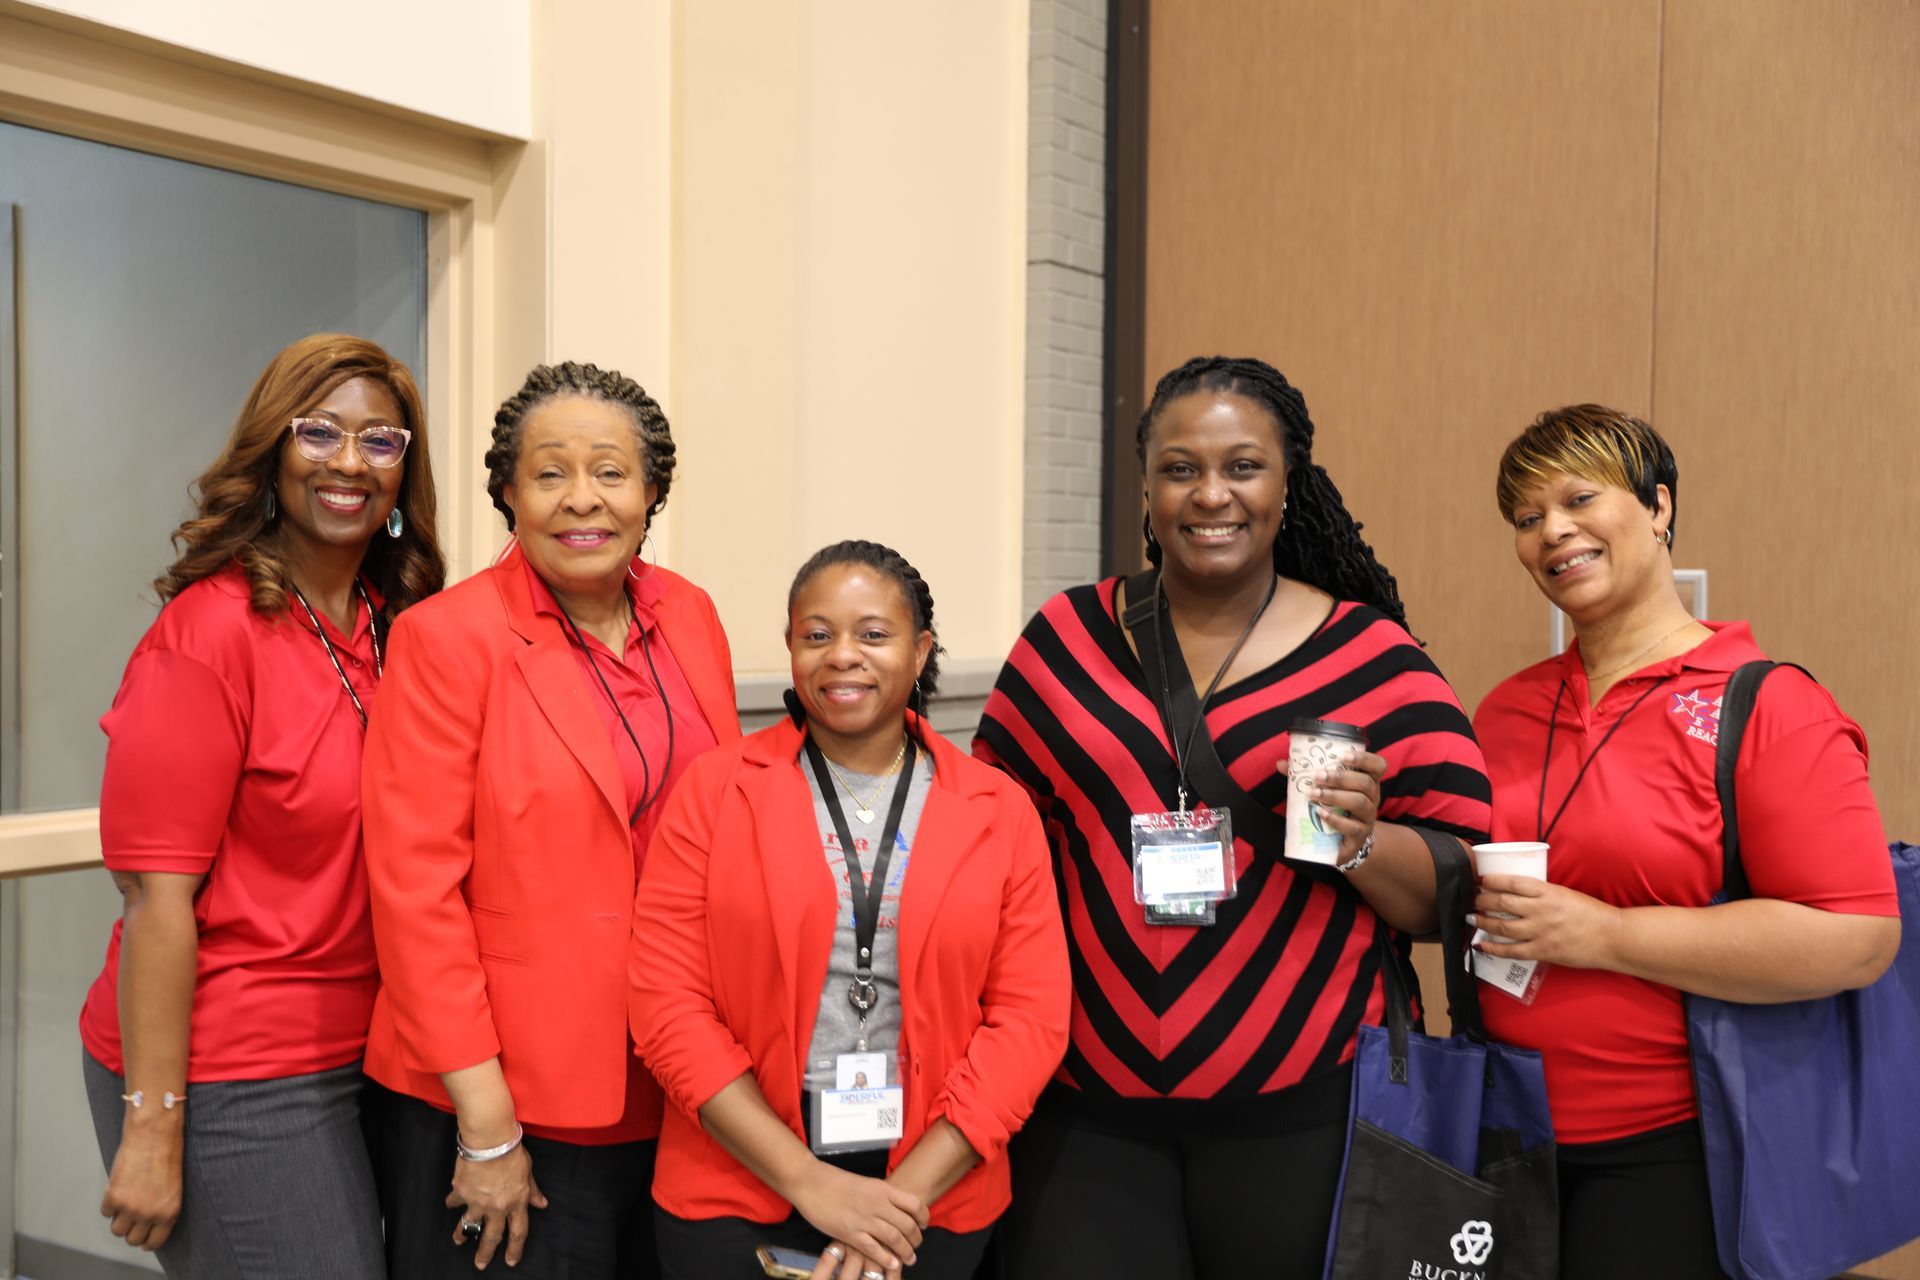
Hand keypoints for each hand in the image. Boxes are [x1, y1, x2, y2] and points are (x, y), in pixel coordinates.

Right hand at [100, 1119, 183, 1250]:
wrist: (154, 1135)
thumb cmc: (166, 1156)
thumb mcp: (173, 1189)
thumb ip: (161, 1209)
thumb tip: (147, 1225)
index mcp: (169, 1213)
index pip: (154, 1242)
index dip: (146, 1241)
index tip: (142, 1237)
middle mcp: (150, 1214)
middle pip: (132, 1239)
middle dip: (132, 1229)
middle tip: (132, 1217)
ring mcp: (130, 1208)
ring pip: (117, 1230)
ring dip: (119, 1219)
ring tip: (126, 1202)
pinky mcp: (113, 1197)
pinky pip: (105, 1213)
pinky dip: (109, 1204)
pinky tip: (119, 1189)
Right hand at [446, 1145, 546, 1269]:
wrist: (490, 1140)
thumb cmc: (512, 1152)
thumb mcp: (528, 1171)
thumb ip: (533, 1191)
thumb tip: (541, 1203)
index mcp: (516, 1202)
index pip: (518, 1232)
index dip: (515, 1249)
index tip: (511, 1261)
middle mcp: (496, 1207)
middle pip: (491, 1237)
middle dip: (485, 1253)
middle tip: (480, 1264)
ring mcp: (477, 1201)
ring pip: (468, 1225)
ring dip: (462, 1234)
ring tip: (459, 1239)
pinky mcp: (461, 1192)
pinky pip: (455, 1201)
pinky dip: (453, 1202)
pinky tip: (451, 1202)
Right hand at [788, 1162, 925, 1273]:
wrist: (811, 1182)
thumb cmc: (836, 1181)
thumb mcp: (866, 1183)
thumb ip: (881, 1195)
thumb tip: (894, 1207)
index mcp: (882, 1189)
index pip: (914, 1204)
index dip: (923, 1217)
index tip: (924, 1224)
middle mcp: (877, 1204)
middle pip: (907, 1224)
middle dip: (916, 1238)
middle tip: (916, 1245)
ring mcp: (864, 1219)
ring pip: (894, 1239)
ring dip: (905, 1251)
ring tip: (909, 1258)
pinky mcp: (850, 1233)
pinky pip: (874, 1249)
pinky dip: (886, 1259)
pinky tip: (892, 1264)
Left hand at [1302, 747, 1386, 860]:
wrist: (1343, 840)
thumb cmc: (1335, 807)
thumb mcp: (1326, 789)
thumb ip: (1306, 775)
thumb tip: (1281, 764)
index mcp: (1367, 781)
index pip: (1378, 766)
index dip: (1364, 759)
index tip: (1344, 756)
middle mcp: (1373, 797)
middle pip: (1366, 783)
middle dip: (1341, 778)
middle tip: (1319, 776)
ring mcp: (1368, 817)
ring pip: (1360, 803)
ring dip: (1335, 796)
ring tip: (1315, 793)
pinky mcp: (1360, 834)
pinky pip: (1352, 827)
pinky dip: (1335, 819)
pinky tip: (1320, 813)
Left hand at [1471, 874, 1621, 969]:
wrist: (1612, 937)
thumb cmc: (1591, 913)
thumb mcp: (1565, 894)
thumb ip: (1542, 894)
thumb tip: (1516, 893)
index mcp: (1549, 892)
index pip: (1512, 882)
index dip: (1492, 880)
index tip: (1481, 880)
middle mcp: (1542, 910)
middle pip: (1502, 902)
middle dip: (1482, 900)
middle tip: (1473, 899)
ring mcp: (1541, 932)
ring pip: (1502, 926)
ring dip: (1483, 921)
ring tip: (1472, 917)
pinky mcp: (1543, 951)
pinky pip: (1511, 950)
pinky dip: (1493, 947)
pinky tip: (1481, 944)